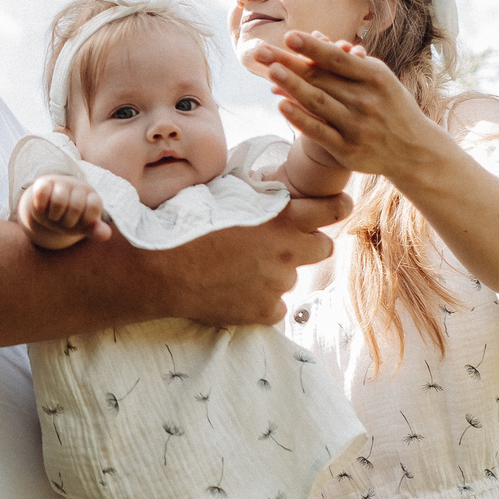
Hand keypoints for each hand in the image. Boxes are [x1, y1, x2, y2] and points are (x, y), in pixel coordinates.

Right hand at [18, 174, 110, 249]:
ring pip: (58, 202)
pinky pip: (42, 194)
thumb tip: (106, 235)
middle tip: (64, 219)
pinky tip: (43, 207)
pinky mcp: (44, 182)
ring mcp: (61, 182)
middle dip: (67, 221)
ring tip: (55, 214)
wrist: (48, 209)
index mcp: (92, 197)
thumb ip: (94, 230)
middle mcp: (79, 186)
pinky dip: (41, 206)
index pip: (94, 207)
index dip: (85, 220)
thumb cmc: (70, 219)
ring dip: (54, 216)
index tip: (80, 222)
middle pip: (75, 208)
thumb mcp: (83, 227)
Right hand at [145, 194, 345, 326]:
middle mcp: (287, 252)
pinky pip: (275, 306)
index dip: (336, 207)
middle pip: (323, 247)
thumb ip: (257, 194)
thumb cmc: (187, 223)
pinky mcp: (264, 311)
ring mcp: (277, 285)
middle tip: (281, 243)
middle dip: (308, 244)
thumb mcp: (225, 195)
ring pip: (290, 277)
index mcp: (282, 218)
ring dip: (274, 272)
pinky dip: (261, 301)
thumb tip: (273, 187)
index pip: (334, 209)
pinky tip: (236, 291)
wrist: (161, 268)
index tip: (336, 207)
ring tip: (239, 267)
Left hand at [245, 30, 450, 183]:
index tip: (289, 36)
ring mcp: (356, 126)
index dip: (313, 47)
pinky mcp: (347, 150)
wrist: (415, 150)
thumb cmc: (390, 105)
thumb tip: (312, 41)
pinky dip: (299, 118)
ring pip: (318, 102)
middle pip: (320, 78)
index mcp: (375, 77)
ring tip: (270, 71)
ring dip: (291, 86)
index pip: (338, 59)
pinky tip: (280, 104)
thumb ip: (348, 62)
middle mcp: (366, 101)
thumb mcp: (378, 78)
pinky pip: (318, 132)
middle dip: (288, 62)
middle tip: (260, 51)